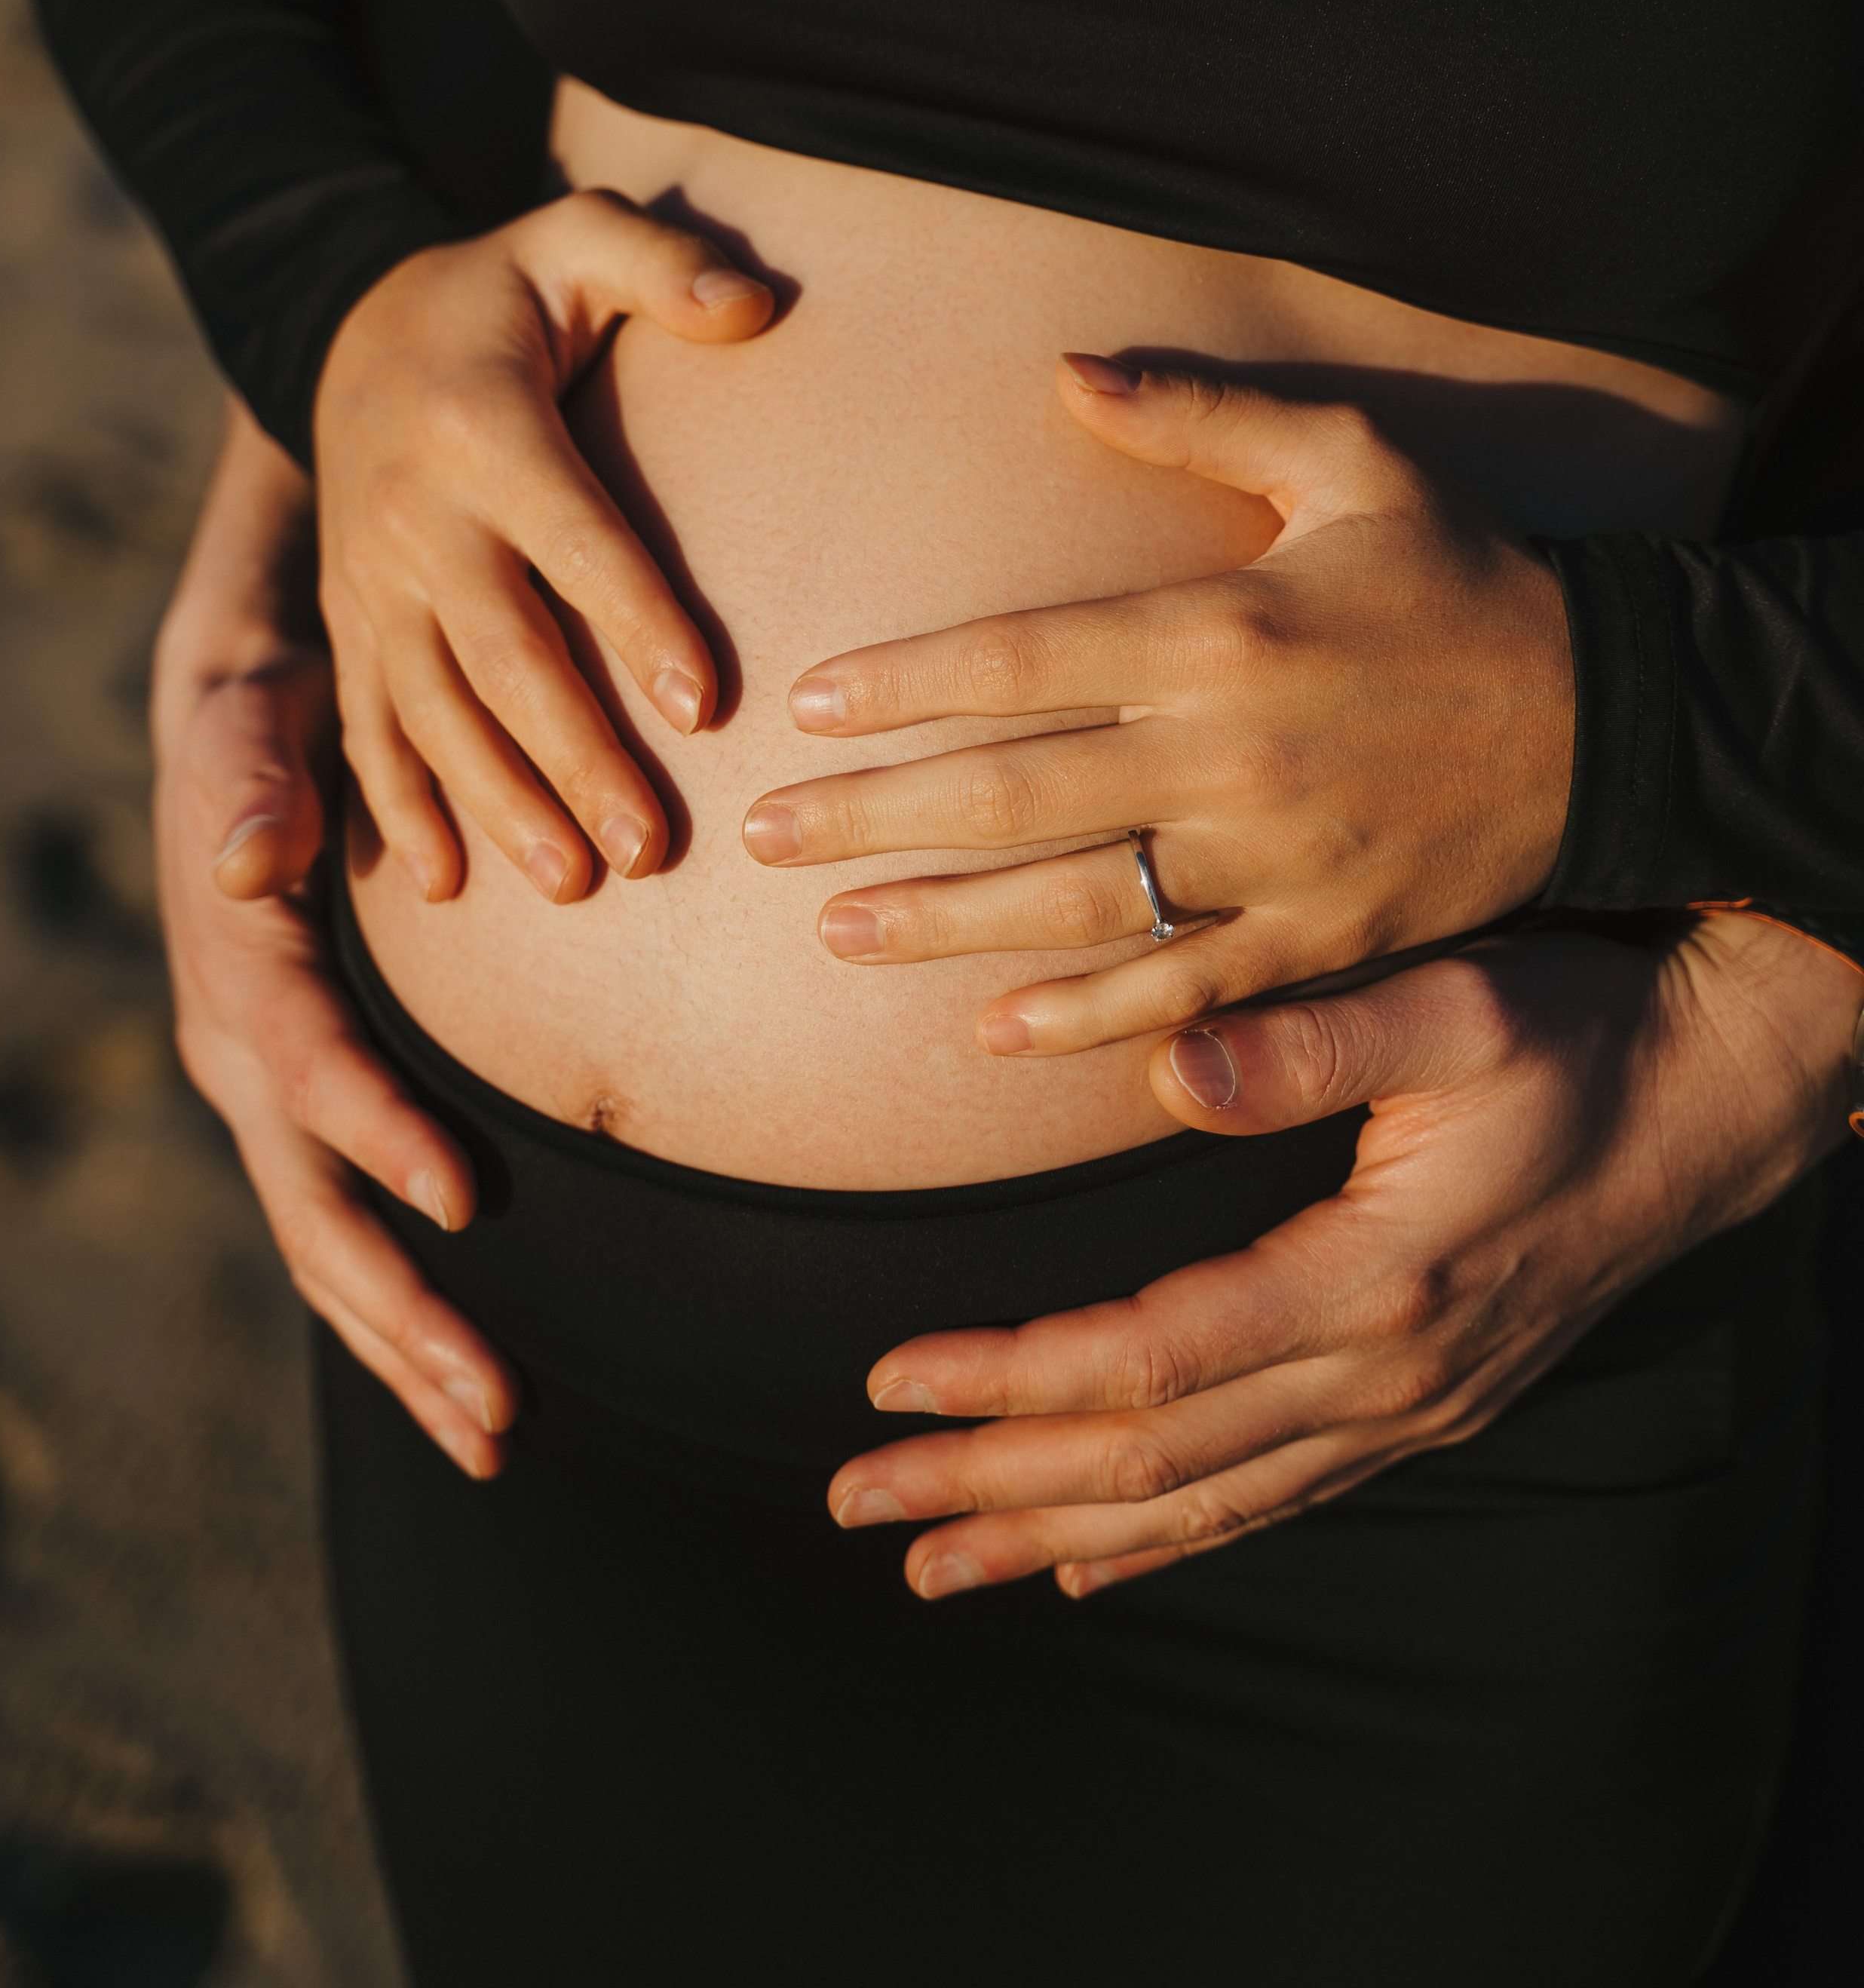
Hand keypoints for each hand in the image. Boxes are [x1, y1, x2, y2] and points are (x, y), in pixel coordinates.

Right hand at [155, 401, 515, 1477]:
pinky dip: (398, 1308)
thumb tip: (257, 859)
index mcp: (242, 978)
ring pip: (326, 1248)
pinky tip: (462, 1376)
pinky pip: (344, 1222)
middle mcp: (241, 1060)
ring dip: (406, 1347)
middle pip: (315, 1212)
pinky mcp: (300, 1106)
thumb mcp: (251, 725)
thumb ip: (258, 787)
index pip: (315, 1074)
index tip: (467, 1200)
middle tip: (497, 1410)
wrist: (234, 729)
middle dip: (402, 1316)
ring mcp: (265, 1097)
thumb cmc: (262, 719)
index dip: (382, 1136)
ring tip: (495, 1439)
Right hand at [315, 190, 772, 904]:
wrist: (347, 325)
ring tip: (572, 881)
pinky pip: (367, 724)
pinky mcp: (348, 623)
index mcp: (484, 430)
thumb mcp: (574, 237)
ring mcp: (372, 581)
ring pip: (432, 710)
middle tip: (651, 849)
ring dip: (498, 802)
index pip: (573, 539)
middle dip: (575, 756)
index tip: (704, 705)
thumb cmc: (501, 293)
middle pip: (502, 654)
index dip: (637, 621)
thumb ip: (662, 261)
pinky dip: (396, 806)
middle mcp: (414, 517)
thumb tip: (754, 303)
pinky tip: (439, 884)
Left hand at [746, 355, 1573, 1047]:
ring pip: (1077, 903)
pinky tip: (992, 1031)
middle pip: (1015, 792)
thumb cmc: (1463, 577)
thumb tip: (1065, 370)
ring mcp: (1275, 860)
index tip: (805, 707)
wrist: (1612, 715)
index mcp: (1224, 627)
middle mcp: (1233, 752)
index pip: (1022, 657)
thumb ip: (1202, 410)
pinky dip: (1085, 1018)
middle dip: (874, 817)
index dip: (901, 685)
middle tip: (763, 835)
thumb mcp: (1355, 457)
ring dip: (944, 924)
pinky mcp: (1322, 940)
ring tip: (833, 933)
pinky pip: (1182, 992)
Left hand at [825, 910, 1858, 1596]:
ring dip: (1054, 1533)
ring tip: (932, 1563)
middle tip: (857, 1503)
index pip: (1155, 1359)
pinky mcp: (1421, 1408)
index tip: (891, 1379)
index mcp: (1374, 1279)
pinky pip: (1271, 1501)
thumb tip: (1174, 1072)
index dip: (1016, 1378)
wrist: (1712, 1102)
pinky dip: (1167, 1540)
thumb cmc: (1577, 1034)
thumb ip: (1313, 1040)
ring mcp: (1407, 1410)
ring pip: (1203, 1503)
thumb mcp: (1457, 1006)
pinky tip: (1085, 1562)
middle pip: (1154, 1459)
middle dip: (991, 1485)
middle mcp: (1385, 1375)